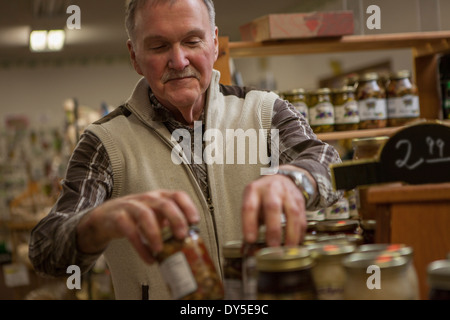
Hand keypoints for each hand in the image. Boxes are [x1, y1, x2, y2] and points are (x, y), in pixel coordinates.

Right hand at [76, 190, 199, 263]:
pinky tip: (149, 258)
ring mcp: (132, 206)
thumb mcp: (155, 215)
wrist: (106, 216)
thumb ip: (170, 224)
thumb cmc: (137, 216)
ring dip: (155, 234)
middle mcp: (148, 199)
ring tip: (160, 251)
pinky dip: (141, 247)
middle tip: (181, 236)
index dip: (188, 207)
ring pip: (145, 215)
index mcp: (160, 196)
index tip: (195, 221)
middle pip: (164, 204)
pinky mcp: (118, 217)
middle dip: (176, 219)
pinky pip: (130, 232)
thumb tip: (190, 241)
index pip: (177, 195)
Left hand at [241, 166, 311, 246]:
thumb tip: (247, 248)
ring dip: (291, 233)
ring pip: (292, 212)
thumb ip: (250, 223)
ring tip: (287, 248)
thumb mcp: (252, 203)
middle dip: (273, 229)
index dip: (249, 224)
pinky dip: (300, 232)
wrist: (280, 179)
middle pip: (272, 207)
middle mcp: (271, 189)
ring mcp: (287, 193)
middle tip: (273, 246)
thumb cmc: (262, 196)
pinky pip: (302, 217)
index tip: (250, 240)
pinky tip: (296, 242)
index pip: (249, 206)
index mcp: (254, 190)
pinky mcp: (300, 200)